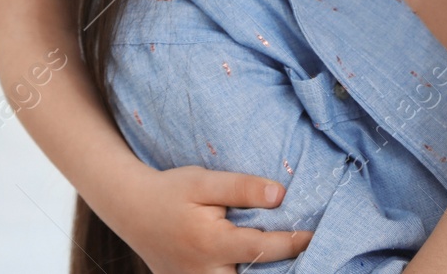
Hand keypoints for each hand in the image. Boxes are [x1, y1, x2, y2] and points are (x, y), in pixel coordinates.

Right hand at [115, 164, 311, 273]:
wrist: (131, 210)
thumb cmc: (170, 191)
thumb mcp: (203, 181)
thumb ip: (241, 187)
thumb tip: (280, 194)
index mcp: (211, 244)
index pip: (263, 248)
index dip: (293, 243)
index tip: (315, 235)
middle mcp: (204, 273)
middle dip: (279, 271)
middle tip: (308, 256)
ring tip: (289, 262)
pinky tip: (258, 266)